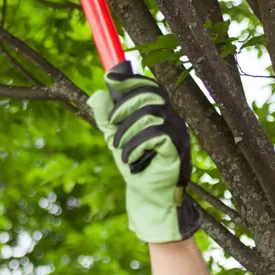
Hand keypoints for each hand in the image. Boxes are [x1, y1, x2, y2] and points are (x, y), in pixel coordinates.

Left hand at [87, 61, 200, 243]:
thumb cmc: (135, 165)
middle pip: (149, 95)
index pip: (150, 86)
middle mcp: (173, 119)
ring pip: (149, 114)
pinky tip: (131, 160)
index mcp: (160, 113)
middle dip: (124, 107)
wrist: (148, 196)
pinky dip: (136, 146)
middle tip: (111, 127)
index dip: (131, 79)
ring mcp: (178, 133)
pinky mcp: (178, 149)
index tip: (110, 78)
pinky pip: (155, 135)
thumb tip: (96, 94)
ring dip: (127, 132)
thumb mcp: (115, 138)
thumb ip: (106, 117)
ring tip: (120, 150)